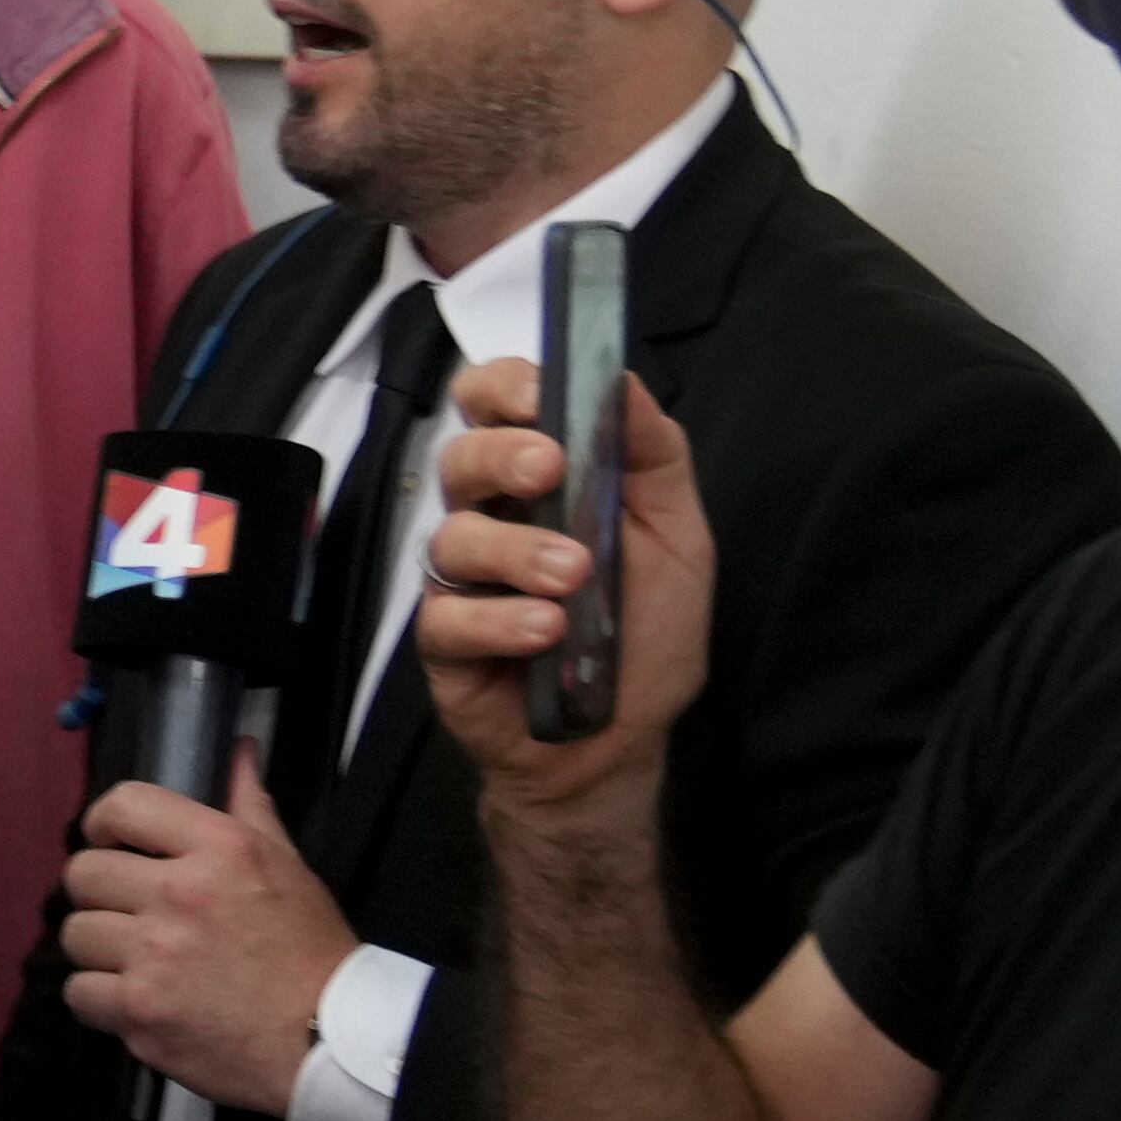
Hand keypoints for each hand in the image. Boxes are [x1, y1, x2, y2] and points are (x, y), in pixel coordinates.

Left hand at [56, 745, 354, 1116]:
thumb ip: (250, 806)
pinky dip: (98, 1000)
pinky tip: (134, 999)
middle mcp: (180, 895)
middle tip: (127, 911)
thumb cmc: (311, 953)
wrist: (329, 1043)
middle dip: (99, 892)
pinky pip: (78, 993)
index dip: (103, 824)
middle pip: (82, 874)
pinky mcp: (139, 1014)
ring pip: (75, 934)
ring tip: (135, 960)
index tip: (111, 843)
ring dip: (98, 949)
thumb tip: (238, 752)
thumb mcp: (290, 865)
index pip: (122, 806)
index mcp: (219, 849)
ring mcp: (154, 957)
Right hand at [411, 359, 717, 818]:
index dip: (502, 387)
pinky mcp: (442, 644)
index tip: (538, 391)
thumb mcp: (678, 537)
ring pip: (452, 538)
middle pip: (459, 458)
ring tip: (573, 580)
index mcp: (537, 482)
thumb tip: (625, 380)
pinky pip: (449, 617)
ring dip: (516, 551)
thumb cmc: (645, 633)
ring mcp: (460, 582)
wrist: (621, 740)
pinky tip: (546, 633)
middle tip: (549, 470)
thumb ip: (654, 457)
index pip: (492, 407)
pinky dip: (500, 620)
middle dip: (501, 455)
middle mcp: (490, 520)